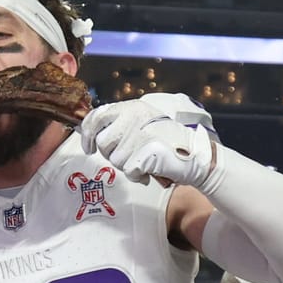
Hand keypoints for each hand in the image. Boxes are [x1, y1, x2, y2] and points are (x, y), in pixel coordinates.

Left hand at [80, 99, 213, 185]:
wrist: (195, 154)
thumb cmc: (167, 142)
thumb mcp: (142, 122)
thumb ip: (120, 124)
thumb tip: (91, 134)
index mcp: (132, 108)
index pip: (96, 116)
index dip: (87, 134)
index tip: (88, 147)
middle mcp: (134, 117)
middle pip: (103, 142)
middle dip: (112, 154)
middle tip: (130, 155)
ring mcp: (139, 135)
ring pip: (114, 159)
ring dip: (127, 166)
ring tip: (144, 161)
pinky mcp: (145, 152)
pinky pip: (128, 171)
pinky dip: (138, 175)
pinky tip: (150, 170)